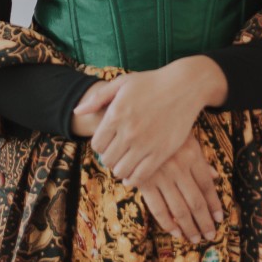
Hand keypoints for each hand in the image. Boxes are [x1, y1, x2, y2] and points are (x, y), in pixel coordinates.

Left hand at [76, 56, 226, 186]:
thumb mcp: (123, 83)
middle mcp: (128, 131)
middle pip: (107, 160)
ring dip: (121, 168)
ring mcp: (145, 143)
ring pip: (121, 170)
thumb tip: (77, 111)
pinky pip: (140, 176)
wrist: (185, 86)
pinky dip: (134, 178)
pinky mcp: (161, 152)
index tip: (109, 143)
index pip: (96, 145)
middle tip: (118, 154)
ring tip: (126, 161)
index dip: (101, 146)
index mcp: (116, 114)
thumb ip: (98, 98)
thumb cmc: (152, 82)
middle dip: (110, 158)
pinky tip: (134, 172)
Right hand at [137, 131, 224, 242]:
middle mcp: (179, 168)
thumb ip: (200, 159)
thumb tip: (215, 176)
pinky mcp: (144, 183)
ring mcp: (161, 177)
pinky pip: (158, 209)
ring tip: (196, 238)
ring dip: (189, 227)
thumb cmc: (164, 131)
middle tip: (210, 235)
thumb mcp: (187, 139)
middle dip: (204, 221)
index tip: (220, 218)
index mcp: (192, 155)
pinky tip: (176, 232)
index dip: (215, 204)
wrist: (135, 124)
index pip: (207, 186)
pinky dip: (168, 224)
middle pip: (196, 201)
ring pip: (179, 209)